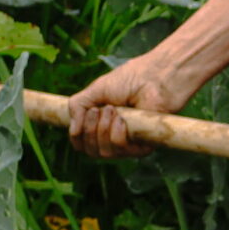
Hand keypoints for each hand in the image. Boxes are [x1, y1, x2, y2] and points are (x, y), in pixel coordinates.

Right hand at [66, 52, 196, 158]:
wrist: (156, 77)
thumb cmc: (130, 79)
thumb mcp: (96, 90)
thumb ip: (78, 107)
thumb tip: (73, 132)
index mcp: (102, 124)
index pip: (83, 144)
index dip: (78, 135)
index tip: (86, 114)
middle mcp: (114, 136)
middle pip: (91, 151)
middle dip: (90, 130)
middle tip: (99, 110)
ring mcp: (129, 142)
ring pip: (104, 153)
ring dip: (102, 130)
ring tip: (112, 110)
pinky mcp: (143, 146)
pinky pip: (121, 151)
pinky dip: (116, 135)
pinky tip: (122, 119)